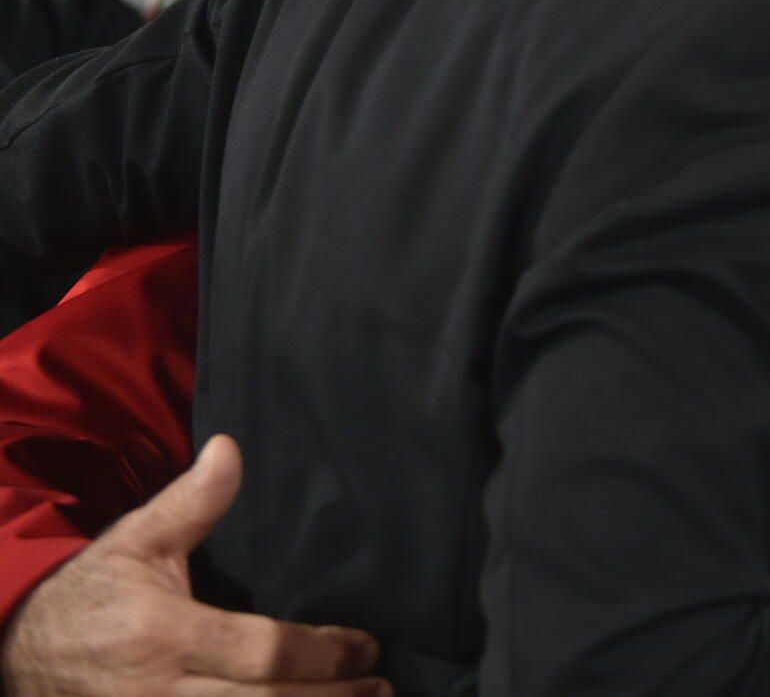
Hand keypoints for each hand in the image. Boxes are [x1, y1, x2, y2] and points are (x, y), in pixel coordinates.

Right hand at [0, 436, 384, 696]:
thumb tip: (230, 448)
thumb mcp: (135, 542)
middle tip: (380, 688)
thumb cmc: (89, 595)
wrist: (15, 651)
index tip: (367, 647)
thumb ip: (191, 503)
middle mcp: (158, 692)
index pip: (262, 652)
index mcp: (163, 634)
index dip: (323, 653)